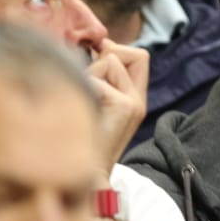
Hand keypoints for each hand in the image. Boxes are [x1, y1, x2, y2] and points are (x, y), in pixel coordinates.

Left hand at [86, 39, 148, 167]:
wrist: (85, 176)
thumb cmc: (81, 139)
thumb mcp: (94, 105)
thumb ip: (102, 78)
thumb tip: (100, 44)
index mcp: (135, 99)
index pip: (140, 56)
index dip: (119, 51)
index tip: (98, 60)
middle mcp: (138, 100)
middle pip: (135, 53)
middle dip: (108, 58)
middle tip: (91, 80)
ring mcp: (133, 103)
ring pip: (110, 61)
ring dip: (89, 74)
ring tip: (81, 100)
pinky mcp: (123, 107)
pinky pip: (96, 79)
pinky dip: (82, 88)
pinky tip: (79, 110)